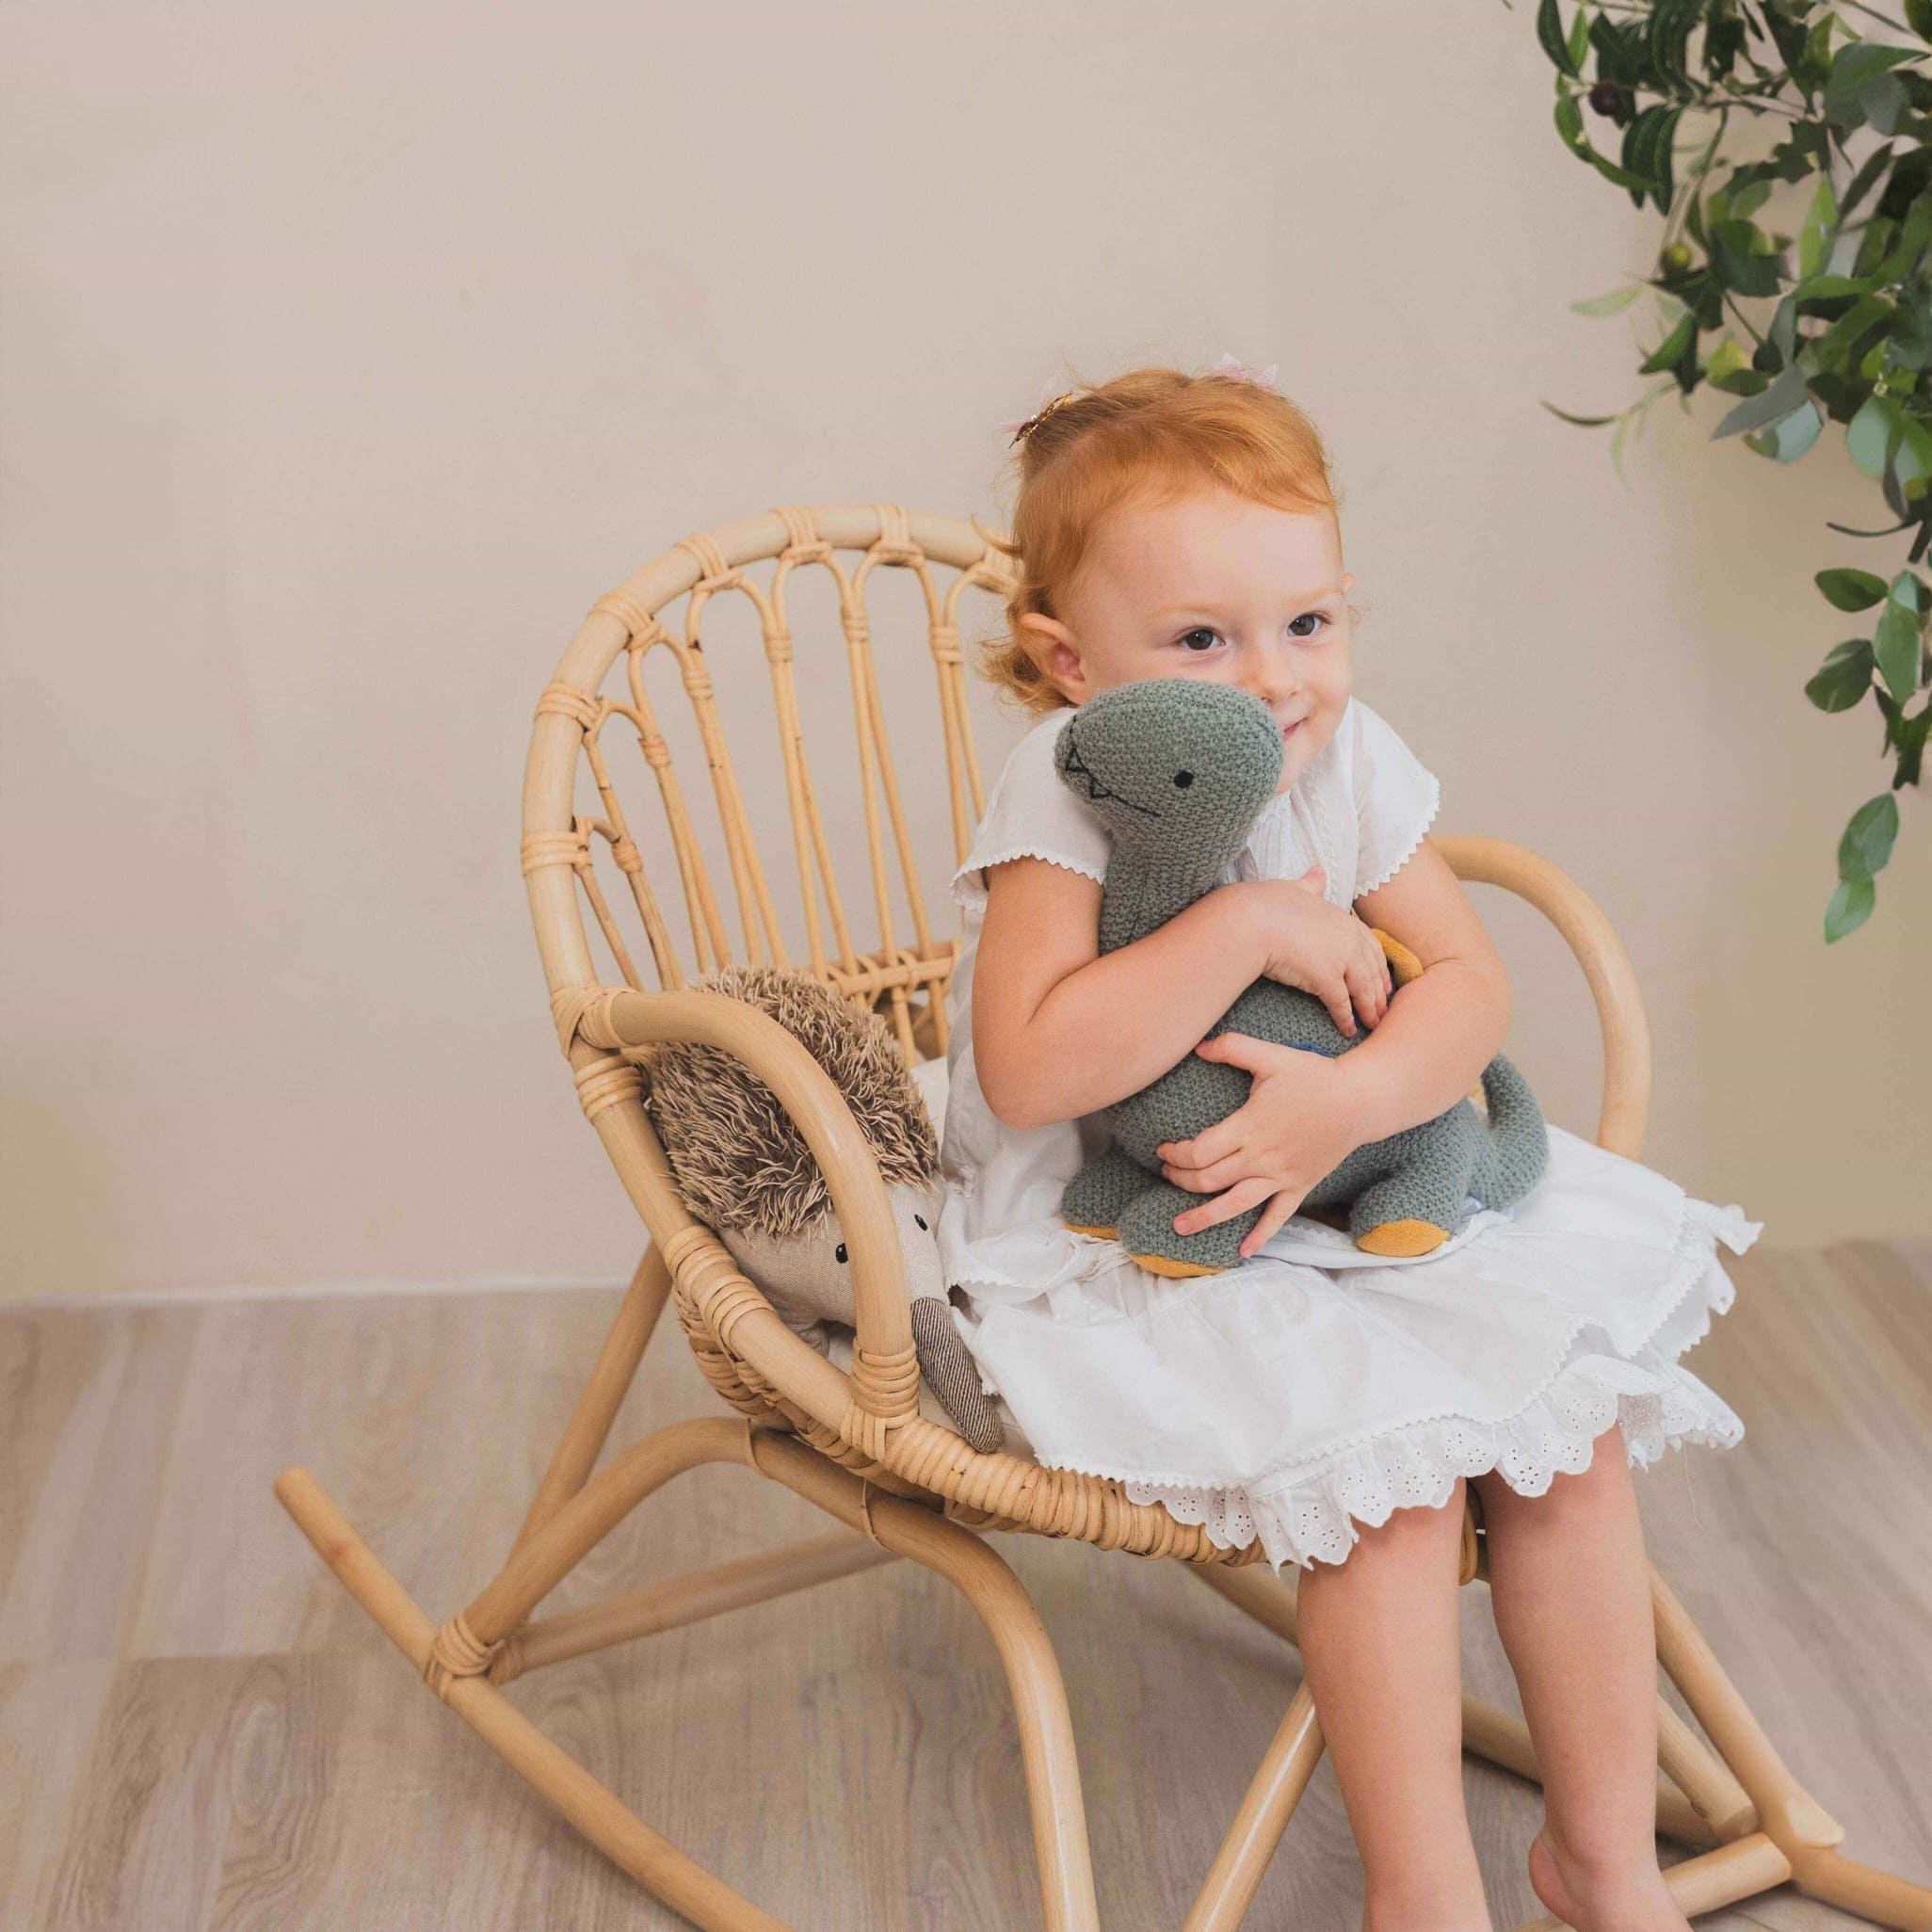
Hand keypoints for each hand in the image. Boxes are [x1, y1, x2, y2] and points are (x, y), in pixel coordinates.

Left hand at [1154, 1031, 1364, 1255]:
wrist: (1360, 1101)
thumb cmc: (1314, 1076)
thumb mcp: (1272, 1055)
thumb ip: (1233, 1047)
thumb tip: (1198, 1045)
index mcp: (1249, 1127)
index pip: (1199, 1152)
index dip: (1174, 1155)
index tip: (1162, 1151)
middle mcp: (1261, 1157)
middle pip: (1209, 1180)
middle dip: (1180, 1180)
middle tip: (1166, 1175)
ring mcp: (1281, 1176)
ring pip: (1236, 1205)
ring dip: (1204, 1217)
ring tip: (1180, 1227)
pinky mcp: (1300, 1186)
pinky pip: (1278, 1217)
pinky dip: (1260, 1236)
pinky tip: (1242, 1251)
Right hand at [1244, 867, 1393, 1038]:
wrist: (1251, 919)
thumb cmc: (1266, 903)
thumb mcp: (1294, 888)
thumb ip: (1309, 884)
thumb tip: (1318, 871)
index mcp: (1341, 918)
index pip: (1369, 944)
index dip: (1378, 964)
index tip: (1382, 979)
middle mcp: (1348, 938)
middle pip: (1372, 969)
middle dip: (1380, 991)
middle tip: (1384, 1008)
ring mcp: (1340, 959)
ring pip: (1363, 989)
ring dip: (1369, 1009)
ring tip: (1373, 1024)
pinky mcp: (1326, 978)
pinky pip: (1341, 1004)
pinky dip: (1346, 1018)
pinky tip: (1348, 1030)